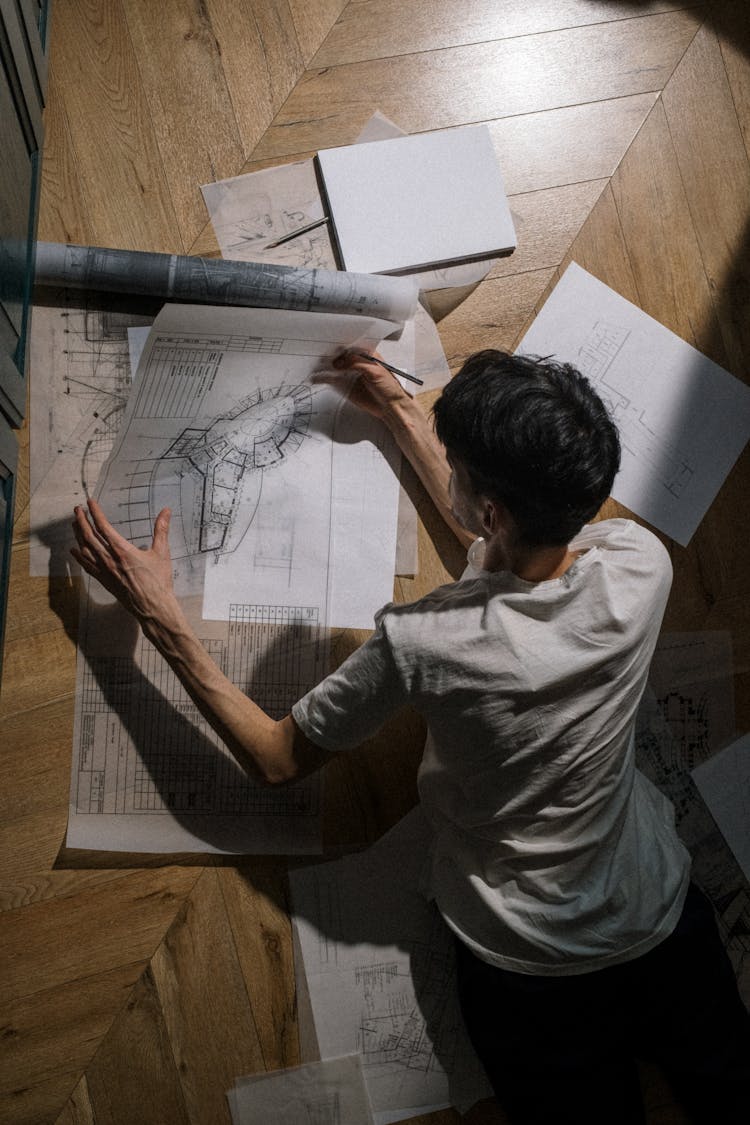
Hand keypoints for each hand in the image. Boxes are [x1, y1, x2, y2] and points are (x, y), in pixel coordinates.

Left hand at [71, 499, 177, 624]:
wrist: (153, 607)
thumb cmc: (158, 581)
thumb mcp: (162, 553)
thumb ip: (161, 530)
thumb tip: (166, 511)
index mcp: (122, 550)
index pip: (103, 527)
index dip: (95, 513)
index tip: (90, 502)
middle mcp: (109, 560)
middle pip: (89, 536)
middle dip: (81, 521)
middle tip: (76, 510)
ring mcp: (105, 571)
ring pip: (85, 550)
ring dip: (78, 535)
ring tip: (75, 524)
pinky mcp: (104, 581)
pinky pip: (87, 566)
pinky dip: (79, 556)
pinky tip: (74, 550)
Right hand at [314, 349, 410, 420]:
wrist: (390, 406)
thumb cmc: (389, 386)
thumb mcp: (375, 371)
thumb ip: (357, 364)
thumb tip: (338, 363)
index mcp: (366, 353)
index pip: (350, 344)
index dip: (339, 342)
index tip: (328, 341)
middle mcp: (356, 361)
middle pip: (338, 354)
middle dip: (328, 352)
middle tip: (317, 352)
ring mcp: (349, 373)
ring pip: (333, 366)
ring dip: (323, 365)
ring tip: (313, 364)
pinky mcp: (345, 385)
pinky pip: (331, 380)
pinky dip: (323, 378)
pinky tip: (315, 377)